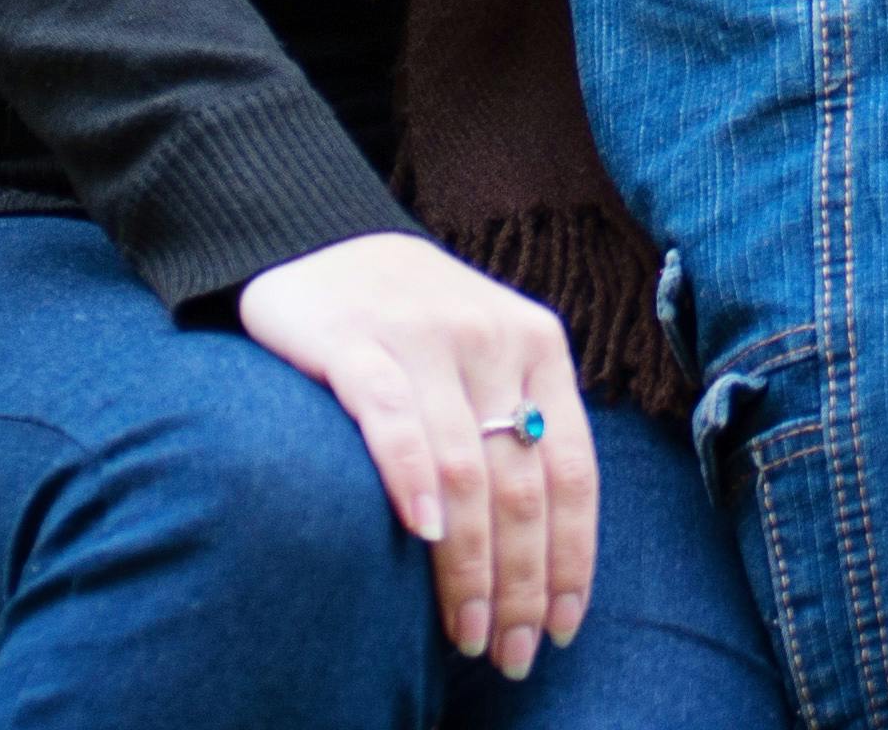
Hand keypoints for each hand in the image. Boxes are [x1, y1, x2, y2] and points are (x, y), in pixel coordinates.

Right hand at [231, 230, 597, 679]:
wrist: (315, 233)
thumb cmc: (411, 321)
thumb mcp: (484, 354)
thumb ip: (517, 422)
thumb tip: (548, 551)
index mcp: (539, 345)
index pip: (573, 472)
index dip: (570, 560)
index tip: (561, 629)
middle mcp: (492, 335)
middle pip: (521, 487)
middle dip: (519, 585)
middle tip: (509, 654)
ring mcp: (425, 333)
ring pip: (465, 471)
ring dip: (468, 565)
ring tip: (464, 631)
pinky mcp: (355, 339)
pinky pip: (392, 418)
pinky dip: (413, 479)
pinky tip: (422, 534)